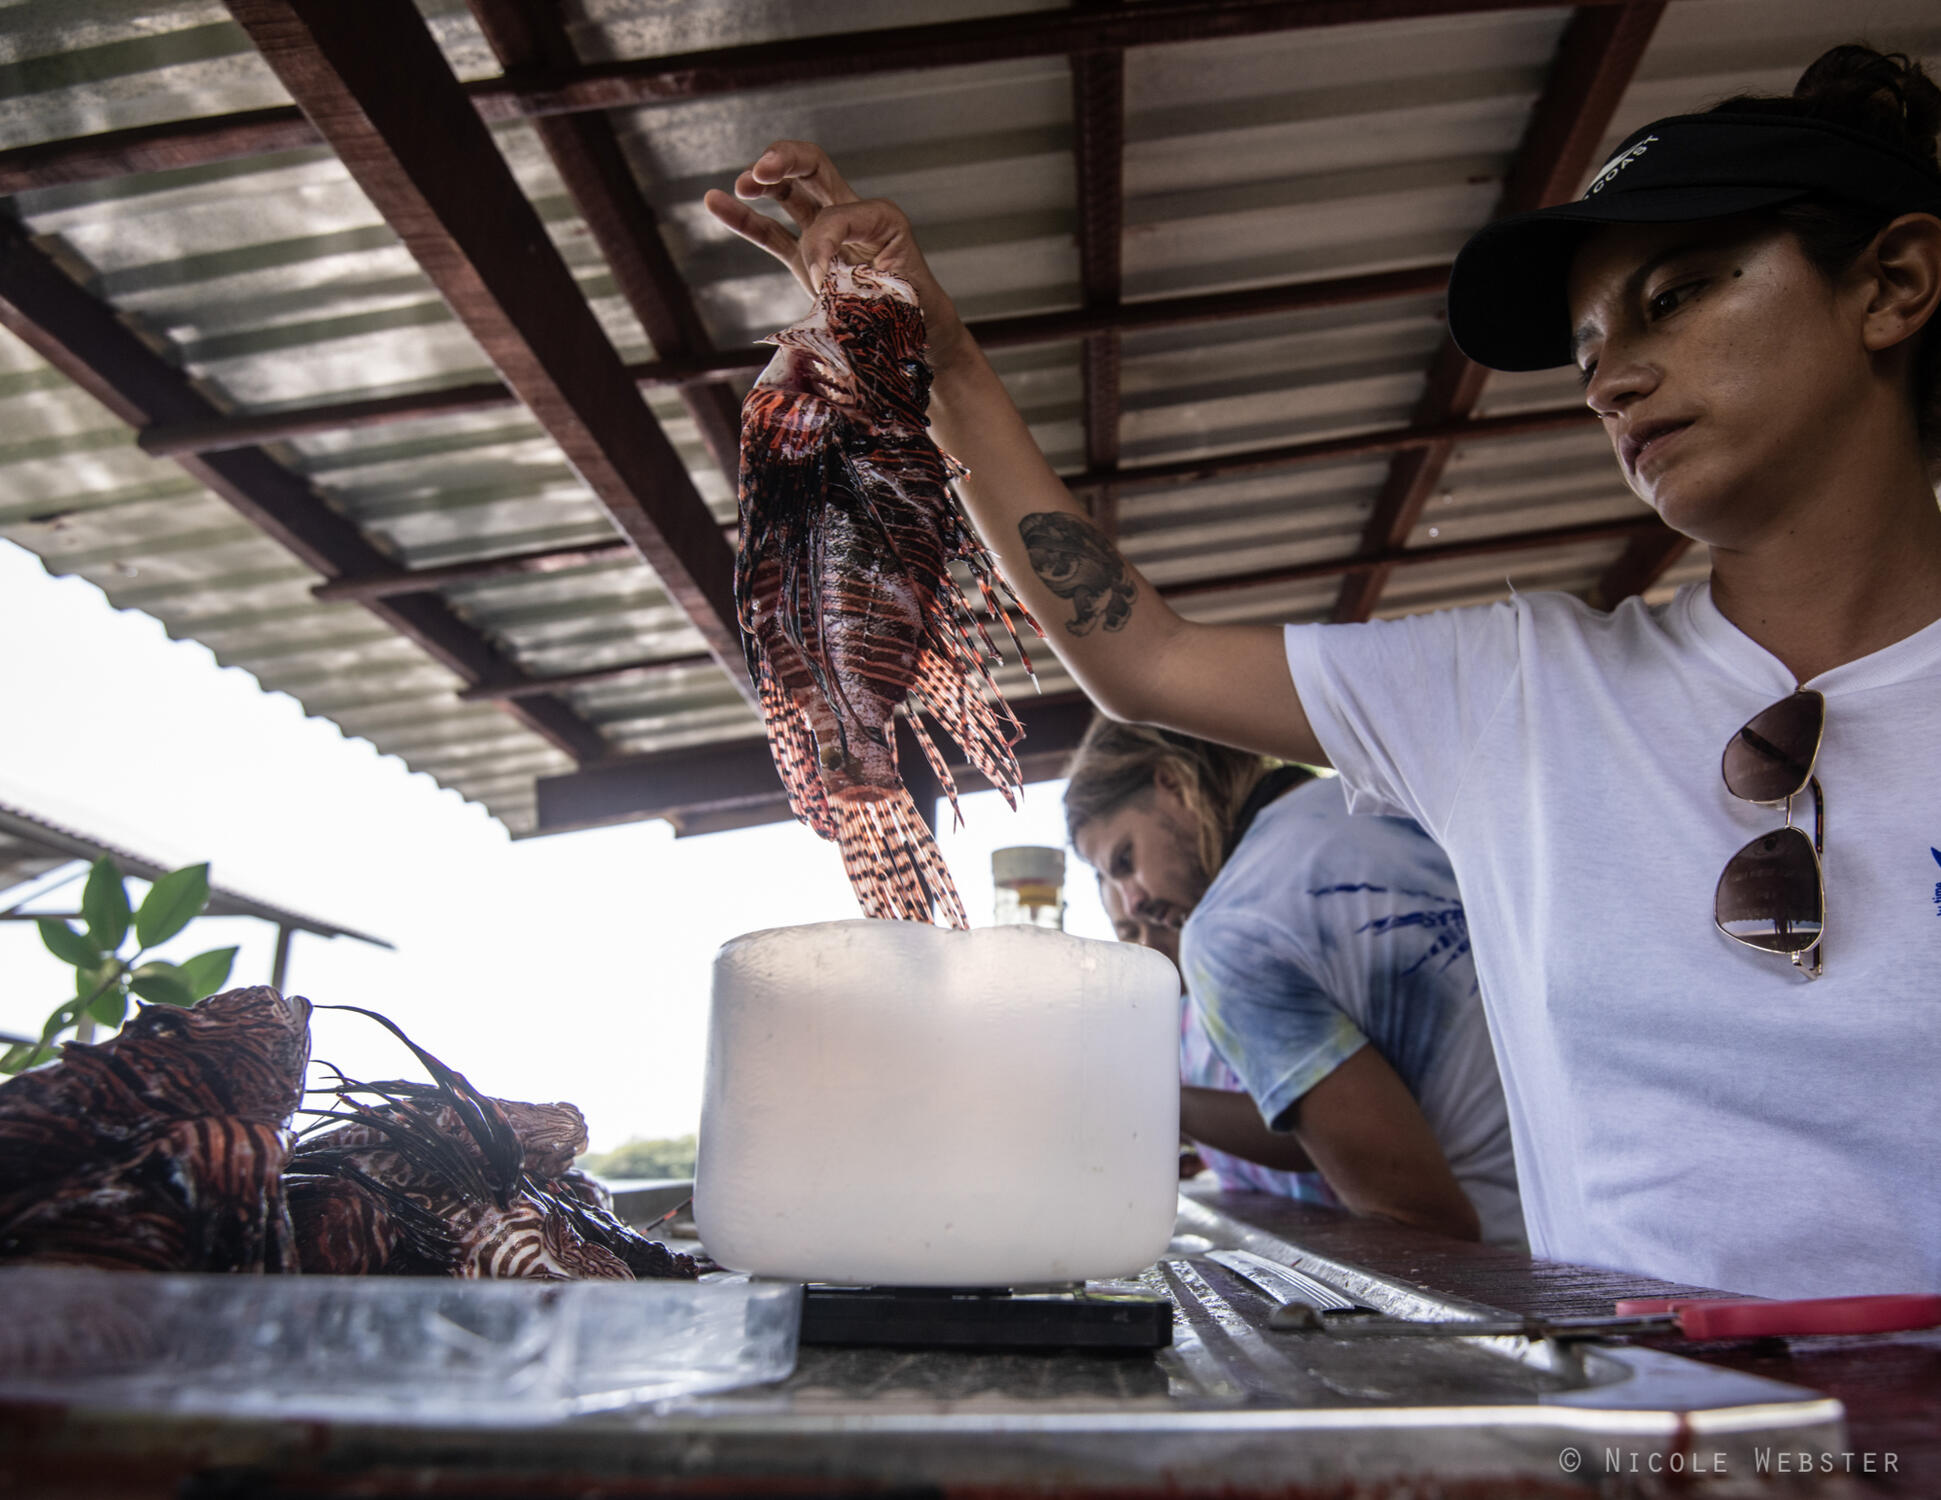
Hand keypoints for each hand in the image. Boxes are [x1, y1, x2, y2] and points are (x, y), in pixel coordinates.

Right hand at [704, 140, 963, 358]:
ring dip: (764, 182)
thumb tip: (819, 282)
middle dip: (787, 160)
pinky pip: (771, 234)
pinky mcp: (807, 260)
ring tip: (742, 184)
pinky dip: (745, 220)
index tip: (823, 280)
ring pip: (790, 194)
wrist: (920, 338)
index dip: (824, 242)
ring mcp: (827, 236)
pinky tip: (715, 202)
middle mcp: (853, 217)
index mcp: (881, 219)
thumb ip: (858, 285)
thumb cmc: (916, 318)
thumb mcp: (896, 299)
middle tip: (762, 170)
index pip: (838, 212)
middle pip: (814, 168)